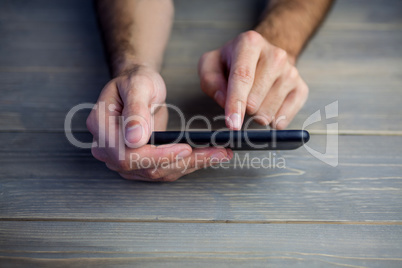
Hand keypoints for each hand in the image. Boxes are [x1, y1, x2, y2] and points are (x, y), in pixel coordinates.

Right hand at [86, 65, 231, 181]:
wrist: (138, 87)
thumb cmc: (136, 80)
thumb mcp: (137, 85)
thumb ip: (135, 110)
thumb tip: (135, 139)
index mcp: (101, 127)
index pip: (126, 154)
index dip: (156, 155)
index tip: (184, 149)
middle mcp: (107, 148)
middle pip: (144, 168)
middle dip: (182, 161)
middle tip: (215, 152)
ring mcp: (123, 159)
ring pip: (158, 172)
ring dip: (190, 165)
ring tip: (219, 153)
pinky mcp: (139, 163)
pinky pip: (164, 170)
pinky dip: (187, 165)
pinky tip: (208, 156)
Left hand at [198, 30, 308, 129]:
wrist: (262, 57)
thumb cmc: (232, 63)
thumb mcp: (211, 65)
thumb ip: (210, 81)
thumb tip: (224, 100)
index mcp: (250, 43)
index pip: (242, 77)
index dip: (236, 102)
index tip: (232, 124)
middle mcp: (275, 55)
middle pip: (254, 100)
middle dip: (242, 108)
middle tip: (240, 97)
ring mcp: (291, 72)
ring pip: (268, 113)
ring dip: (255, 114)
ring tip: (253, 99)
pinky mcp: (301, 88)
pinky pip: (283, 119)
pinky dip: (271, 121)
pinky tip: (266, 108)